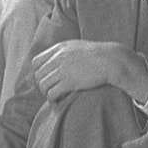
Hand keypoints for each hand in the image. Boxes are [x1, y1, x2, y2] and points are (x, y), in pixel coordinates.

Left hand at [31, 40, 147, 101]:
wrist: (111, 60)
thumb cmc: (99, 55)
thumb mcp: (78, 47)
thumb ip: (65, 51)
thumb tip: (57, 59)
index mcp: (59, 48)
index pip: (36, 62)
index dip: (38, 72)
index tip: (46, 78)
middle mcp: (58, 58)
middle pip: (38, 75)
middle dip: (42, 84)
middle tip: (49, 90)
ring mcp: (63, 70)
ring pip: (43, 85)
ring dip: (46, 92)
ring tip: (54, 96)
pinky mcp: (69, 82)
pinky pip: (51, 93)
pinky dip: (52, 99)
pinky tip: (58, 100)